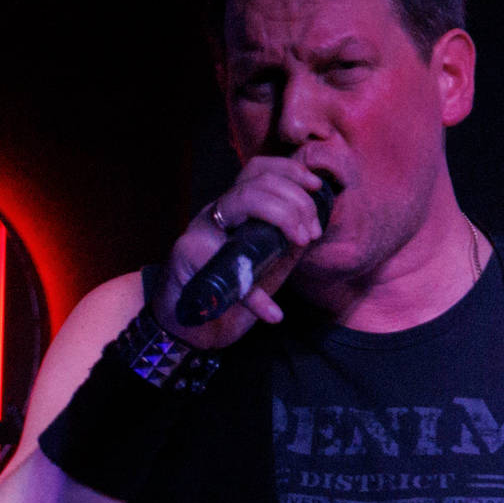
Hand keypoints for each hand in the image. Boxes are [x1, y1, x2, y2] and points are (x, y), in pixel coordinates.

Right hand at [154, 155, 330, 350]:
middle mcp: (214, 215)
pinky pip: (227, 264)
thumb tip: (314, 224)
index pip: (258, 170)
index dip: (291, 171)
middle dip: (295, 201)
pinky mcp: (187, 257)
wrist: (188, 332)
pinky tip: (271, 313)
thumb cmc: (227, 297)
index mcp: (232, 212)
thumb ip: (284, 243)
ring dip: (282, 215)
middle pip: (257, 182)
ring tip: (299, 243)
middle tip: (310, 233)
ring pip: (242, 200)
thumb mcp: (265, 264)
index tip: (316, 188)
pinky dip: (254, 295)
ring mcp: (198, 232)